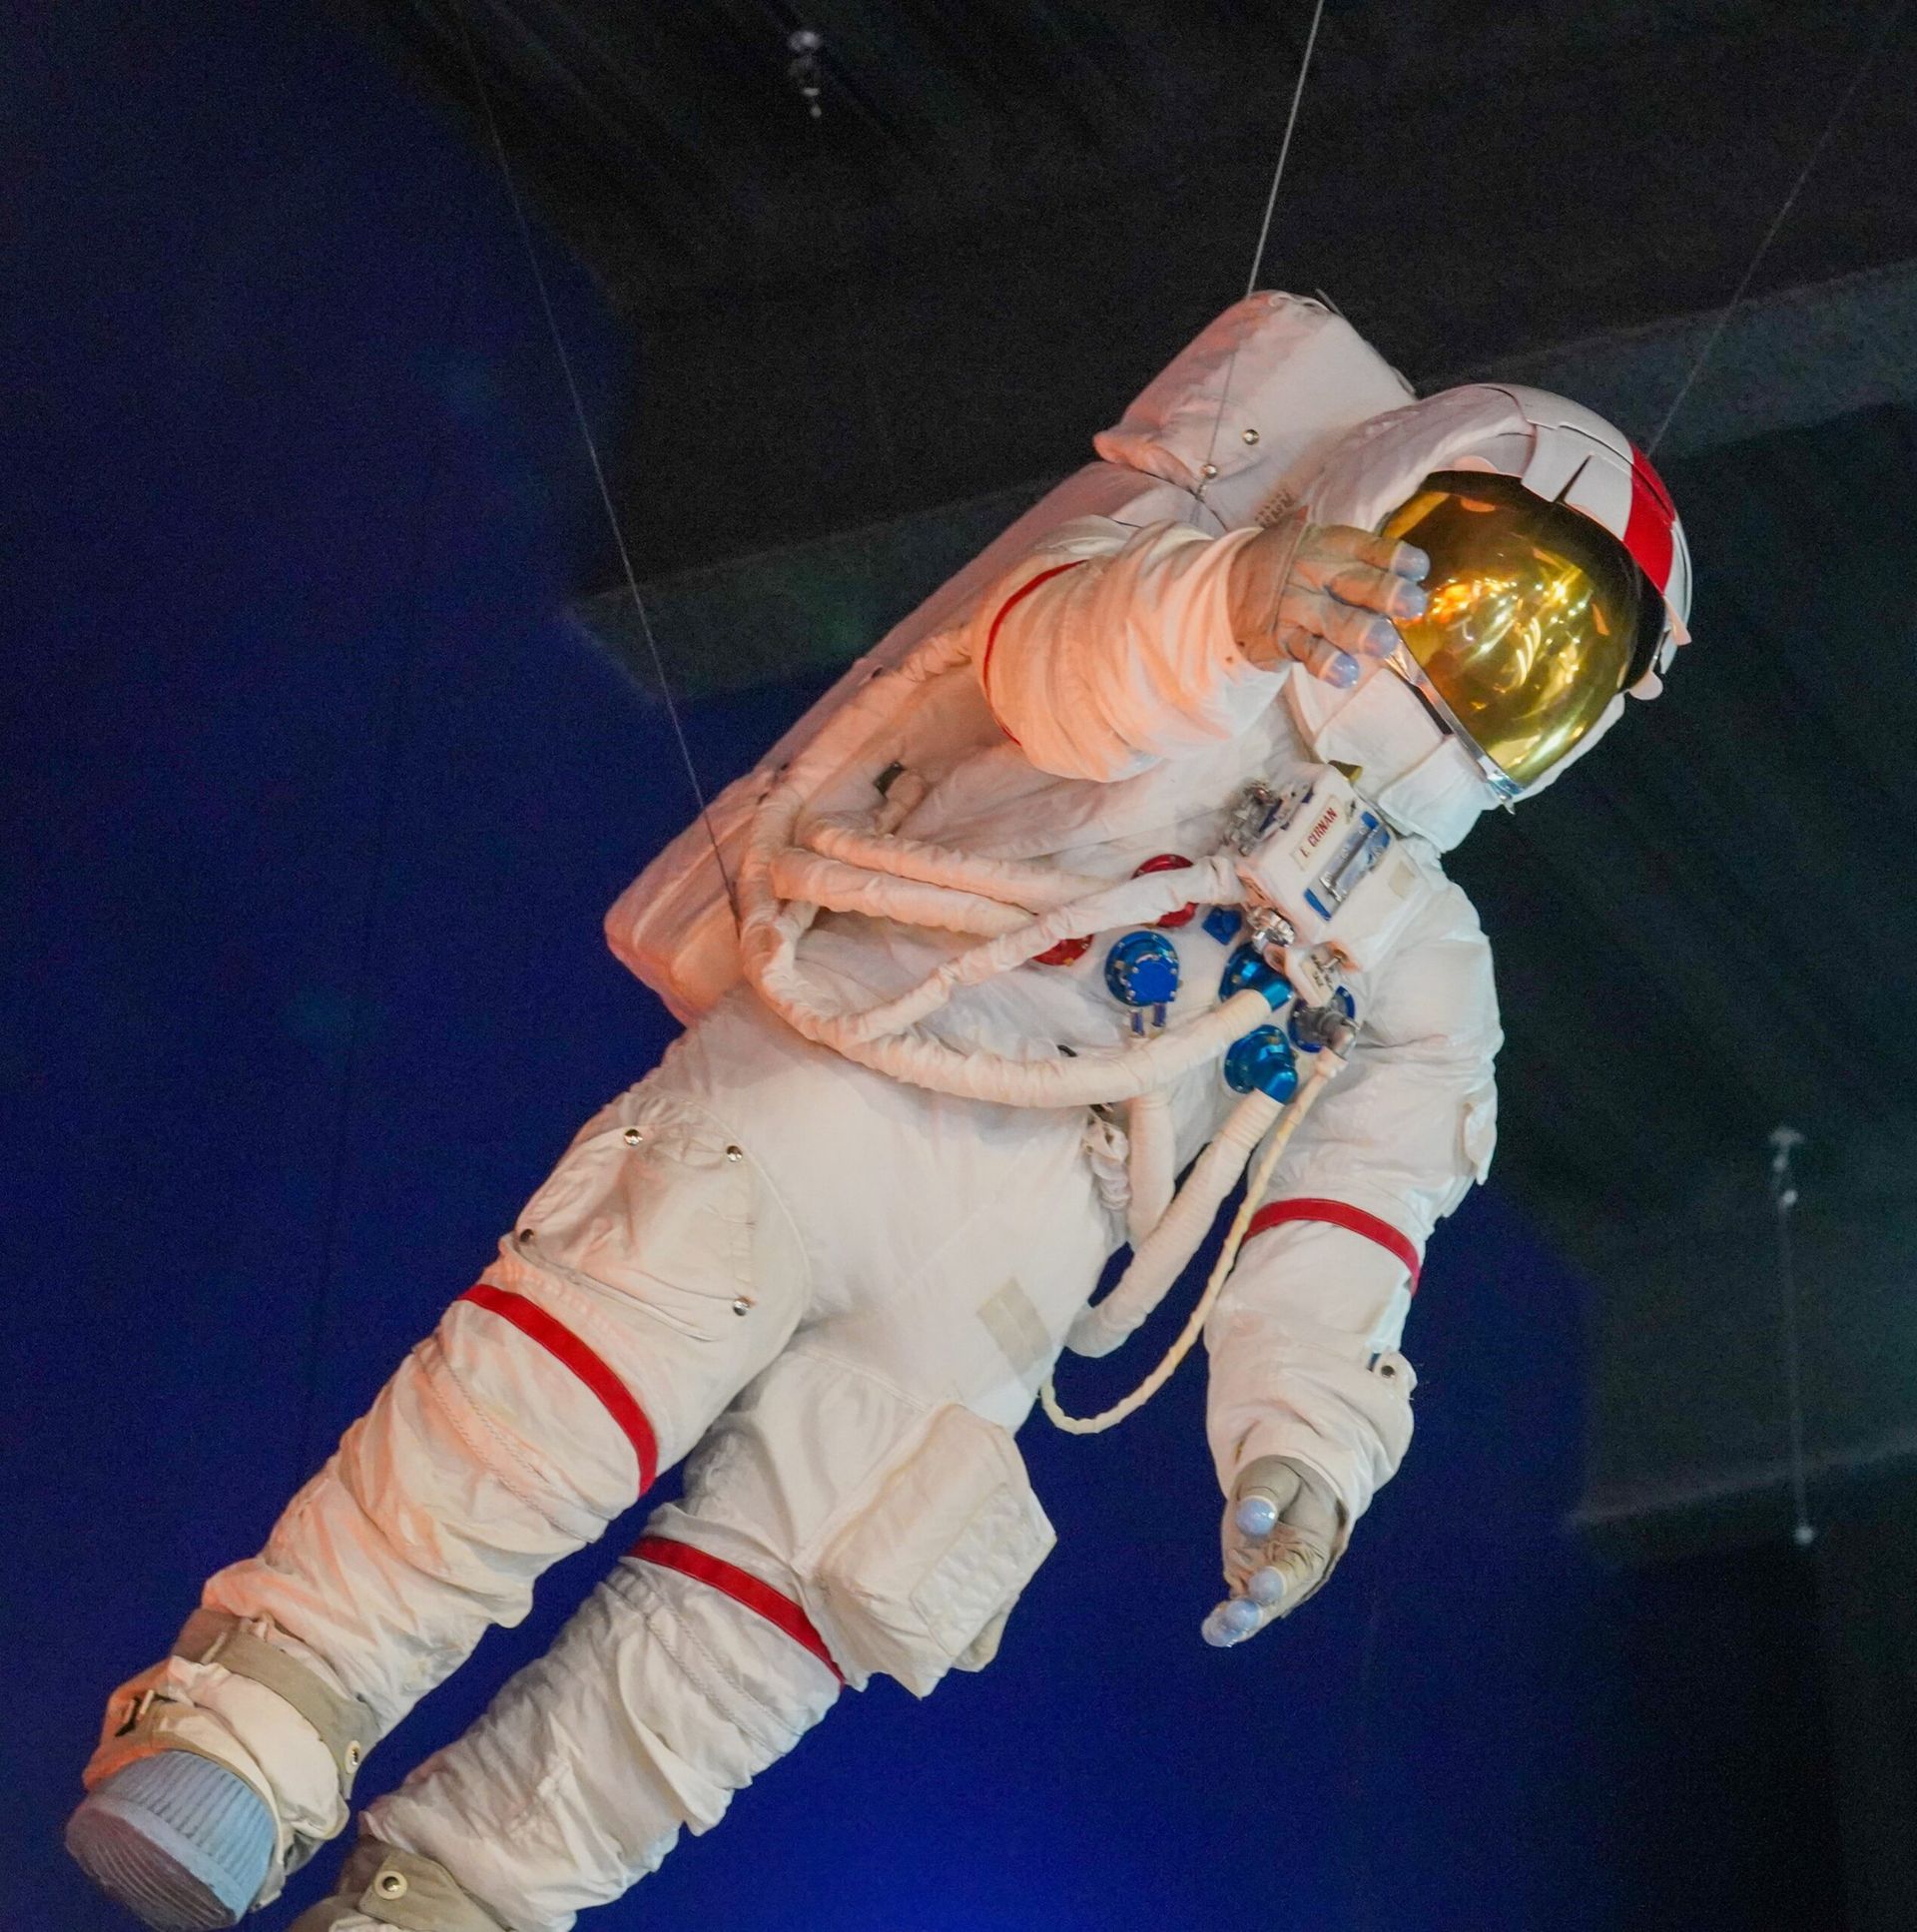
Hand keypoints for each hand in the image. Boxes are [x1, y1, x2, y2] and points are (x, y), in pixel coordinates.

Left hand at [1201, 1455, 1341, 1647]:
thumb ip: (1265, 1497)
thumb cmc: (1286, 1481)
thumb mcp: (1277, 1478)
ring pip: (1255, 1610)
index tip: (1261, 1584)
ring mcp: (1267, 1581)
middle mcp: (1291, 1576)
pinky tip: (1212, 1630)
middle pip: (1275, 1601)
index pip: (1295, 1570)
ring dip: (1237, 1623)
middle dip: (1255, 1612)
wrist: (1284, 1488)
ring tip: (1215, 1631)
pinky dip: (1225, 1619)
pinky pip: (1237, 1604)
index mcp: (1310, 1550)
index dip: (1279, 1580)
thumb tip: (1250, 1518)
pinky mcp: (1245, 1579)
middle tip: (1236, 1616)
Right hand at [1228, 516, 1429, 686]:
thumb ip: (1361, 568)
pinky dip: (1327, 663)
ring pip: (1335, 620)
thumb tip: (1408, 597)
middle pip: (1358, 583)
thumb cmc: (1292, 569)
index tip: (1416, 570)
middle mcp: (1316, 572)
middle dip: (1388, 594)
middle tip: (1413, 606)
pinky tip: (1346, 673)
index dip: (1396, 558)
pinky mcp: (1281, 637)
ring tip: (1383, 644)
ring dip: (1361, 632)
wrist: (1227, 585)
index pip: (1371, 549)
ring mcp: (1297, 606)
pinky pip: (1308, 651)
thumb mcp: (1321, 550)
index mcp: (1334, 545)